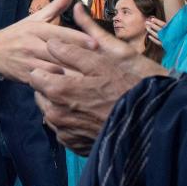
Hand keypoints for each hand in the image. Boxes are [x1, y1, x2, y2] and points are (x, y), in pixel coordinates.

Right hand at [0, 0, 97, 83]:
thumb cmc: (17, 34)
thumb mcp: (35, 18)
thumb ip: (56, 6)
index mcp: (36, 29)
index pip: (60, 33)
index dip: (78, 39)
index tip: (96, 44)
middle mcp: (32, 44)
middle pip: (58, 53)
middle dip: (78, 59)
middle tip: (99, 64)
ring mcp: (28, 61)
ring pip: (52, 70)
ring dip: (70, 75)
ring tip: (89, 79)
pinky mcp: (25, 76)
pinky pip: (43, 82)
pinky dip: (56, 85)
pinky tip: (71, 89)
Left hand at [29, 4, 166, 154]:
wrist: (151, 122)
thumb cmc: (128, 87)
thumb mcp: (102, 60)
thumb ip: (72, 48)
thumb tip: (52, 38)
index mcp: (58, 91)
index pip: (35, 76)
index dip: (47, 67)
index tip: (63, 65)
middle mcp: (56, 115)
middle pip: (41, 95)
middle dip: (53, 85)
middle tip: (77, 79)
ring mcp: (65, 134)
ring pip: (51, 112)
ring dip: (61, 103)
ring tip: (85, 96)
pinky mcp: (76, 146)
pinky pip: (63, 130)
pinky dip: (71, 120)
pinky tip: (89, 113)